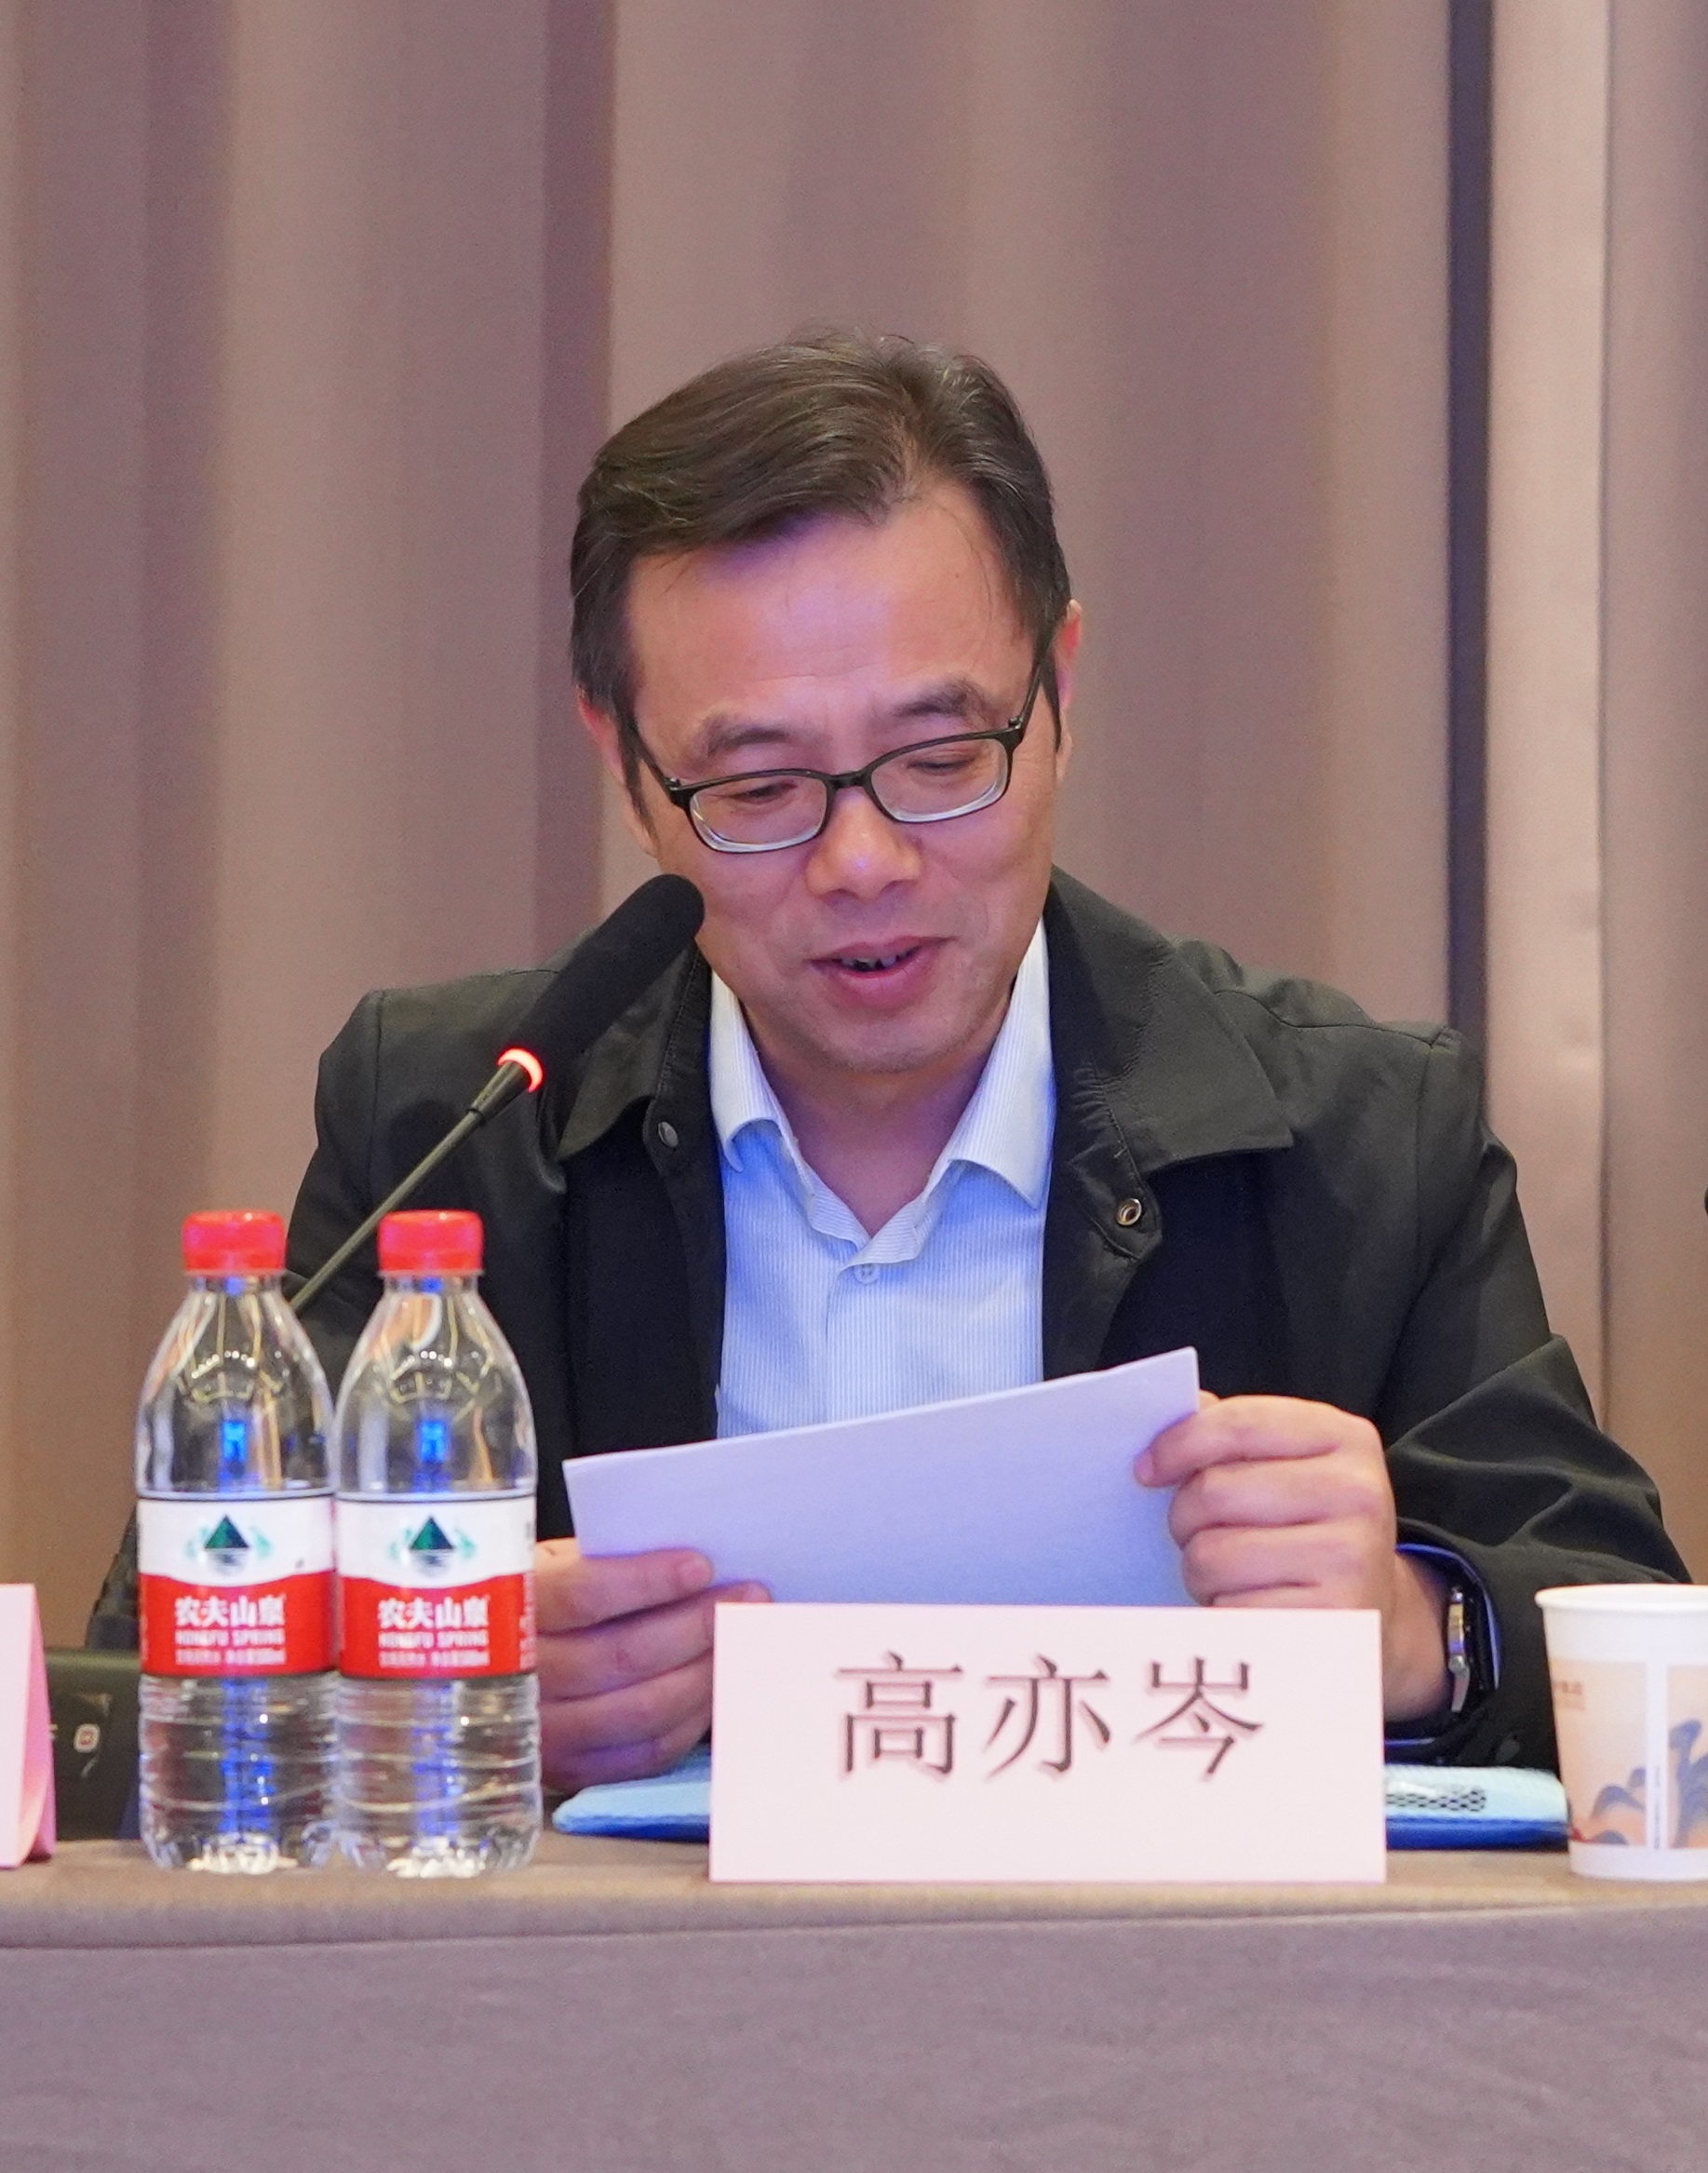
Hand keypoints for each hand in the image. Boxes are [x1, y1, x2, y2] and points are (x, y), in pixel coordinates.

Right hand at [534, 1538, 767, 1793]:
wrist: (488, 1668)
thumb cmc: (536, 1599)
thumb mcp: (550, 1564)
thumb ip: (602, 1561)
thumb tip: (695, 1564)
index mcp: (509, 1614)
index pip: (583, 1597)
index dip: (647, 1582)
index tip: (701, 1565)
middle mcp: (519, 1682)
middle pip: (621, 1658)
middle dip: (695, 1626)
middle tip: (747, 1596)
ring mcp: (544, 1735)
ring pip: (641, 1710)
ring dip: (705, 1671)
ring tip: (744, 1637)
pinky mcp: (571, 1772)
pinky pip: (645, 1753)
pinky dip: (691, 1718)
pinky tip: (717, 1681)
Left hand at [1137, 1393, 1449, 1721]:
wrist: (1374, 1612)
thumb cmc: (1307, 1529)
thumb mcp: (1287, 1466)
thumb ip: (1232, 1434)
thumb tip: (1169, 1412)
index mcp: (1345, 1438)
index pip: (1238, 1424)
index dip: (1178, 1444)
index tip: (1147, 1469)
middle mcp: (1357, 1493)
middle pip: (1212, 1492)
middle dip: (1185, 1518)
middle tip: (1201, 1534)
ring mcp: (1349, 1559)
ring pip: (1210, 1556)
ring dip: (1200, 1572)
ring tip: (1232, 1576)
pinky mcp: (1328, 1622)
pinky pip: (1227, 1612)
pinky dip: (1221, 1615)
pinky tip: (1250, 1608)